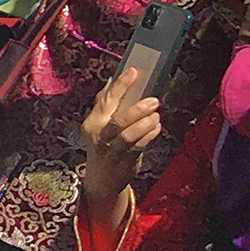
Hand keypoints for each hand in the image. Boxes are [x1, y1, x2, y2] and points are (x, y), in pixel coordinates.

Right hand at [78, 59, 163, 213]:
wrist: (102, 179)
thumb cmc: (105, 145)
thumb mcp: (101, 125)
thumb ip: (107, 105)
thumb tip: (115, 80)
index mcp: (93, 121)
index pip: (105, 100)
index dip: (120, 85)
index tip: (134, 71)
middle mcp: (99, 135)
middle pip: (116, 119)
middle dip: (137, 108)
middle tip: (154, 100)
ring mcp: (111, 149)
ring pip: (127, 134)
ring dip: (145, 123)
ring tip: (156, 116)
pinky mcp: (123, 160)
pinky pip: (138, 146)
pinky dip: (149, 135)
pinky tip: (157, 128)